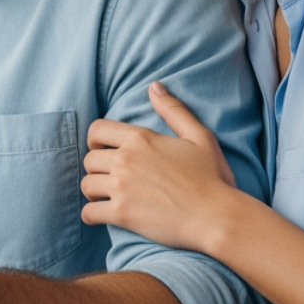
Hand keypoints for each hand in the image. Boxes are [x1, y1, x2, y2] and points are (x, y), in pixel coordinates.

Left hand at [80, 82, 241, 253]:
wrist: (217, 217)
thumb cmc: (212, 177)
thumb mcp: (199, 136)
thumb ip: (174, 110)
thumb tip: (154, 86)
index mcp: (141, 138)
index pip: (96, 130)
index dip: (95, 140)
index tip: (104, 150)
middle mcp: (126, 159)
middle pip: (89, 159)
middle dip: (97, 168)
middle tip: (110, 177)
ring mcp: (121, 187)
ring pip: (86, 184)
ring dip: (93, 191)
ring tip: (105, 196)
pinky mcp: (121, 214)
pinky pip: (88, 212)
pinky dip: (91, 215)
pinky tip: (101, 216)